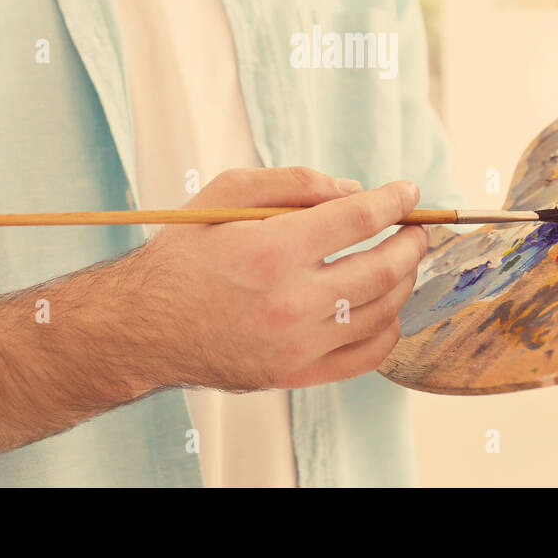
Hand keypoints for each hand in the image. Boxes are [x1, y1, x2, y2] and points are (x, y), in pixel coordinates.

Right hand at [118, 167, 426, 391]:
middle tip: (416, 229)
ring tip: (402, 263)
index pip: (359, 219)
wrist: (141, 327)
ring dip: (404, 282)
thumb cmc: (182, 255)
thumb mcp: (224, 193)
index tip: (409, 193)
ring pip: (381, 312)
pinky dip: (388, 330)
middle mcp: (288, 300)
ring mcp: (295, 344)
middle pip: (382, 268)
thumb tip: (353, 191)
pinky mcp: (294, 374)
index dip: (394, 202)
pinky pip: (365, 356)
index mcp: (271, 249)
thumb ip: (292, 182)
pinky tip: (385, 308)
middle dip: (411, 243)